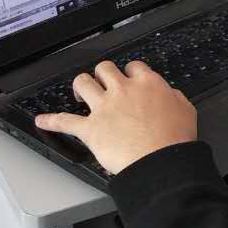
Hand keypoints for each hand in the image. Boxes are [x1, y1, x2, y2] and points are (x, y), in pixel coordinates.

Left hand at [35, 61, 196, 174]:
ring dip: (80, 86)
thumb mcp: (186, 110)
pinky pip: (64, 121)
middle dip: (103, 74)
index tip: (130, 78)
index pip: (133, 67)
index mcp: (147, 84)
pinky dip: (51, 121)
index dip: (130, 72)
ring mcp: (104, 108)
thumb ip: (174, 97)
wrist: (160, 161)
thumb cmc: (174, 139)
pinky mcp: (90, 129)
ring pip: (82, 83)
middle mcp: (123, 90)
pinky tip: (42, 121)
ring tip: (80, 93)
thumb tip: (170, 95)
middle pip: (104, 68)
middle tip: (104, 83)